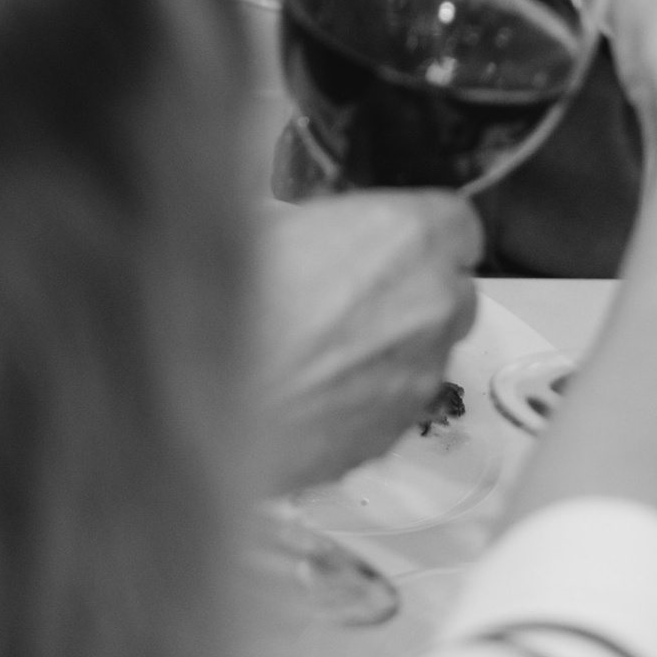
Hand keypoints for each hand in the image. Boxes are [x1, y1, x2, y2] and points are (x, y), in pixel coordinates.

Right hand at [252, 192, 482, 491]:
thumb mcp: (258, 224)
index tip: (387, 242)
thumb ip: (311, 225)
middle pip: (450, 293)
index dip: (418, 234)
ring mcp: (419, 375)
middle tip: (343, 296)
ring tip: (311, 352)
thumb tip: (307, 230)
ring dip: (385, 351)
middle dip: (409, 294)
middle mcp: (432, 304)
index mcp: (410, 235)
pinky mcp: (394, 433)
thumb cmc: (222, 307)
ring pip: (424, 355)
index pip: (457, 223)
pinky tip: (305, 394)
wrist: (199, 410)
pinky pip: (392, 408)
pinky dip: (362, 401)